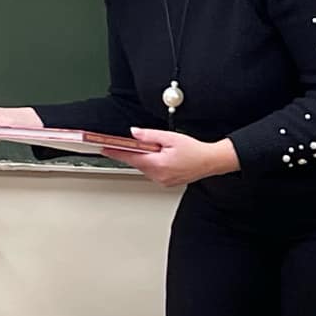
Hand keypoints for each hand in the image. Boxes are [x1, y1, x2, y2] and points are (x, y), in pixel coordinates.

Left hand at [102, 130, 238, 187]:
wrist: (210, 161)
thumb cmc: (195, 150)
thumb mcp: (170, 137)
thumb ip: (150, 135)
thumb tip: (134, 133)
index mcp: (158, 164)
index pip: (131, 157)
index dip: (116, 152)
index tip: (104, 148)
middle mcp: (158, 175)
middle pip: (137, 162)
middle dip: (133, 152)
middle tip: (132, 142)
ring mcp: (162, 181)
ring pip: (144, 167)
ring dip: (144, 158)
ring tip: (157, 148)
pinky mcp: (165, 182)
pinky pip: (152, 172)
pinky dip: (152, 163)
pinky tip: (160, 157)